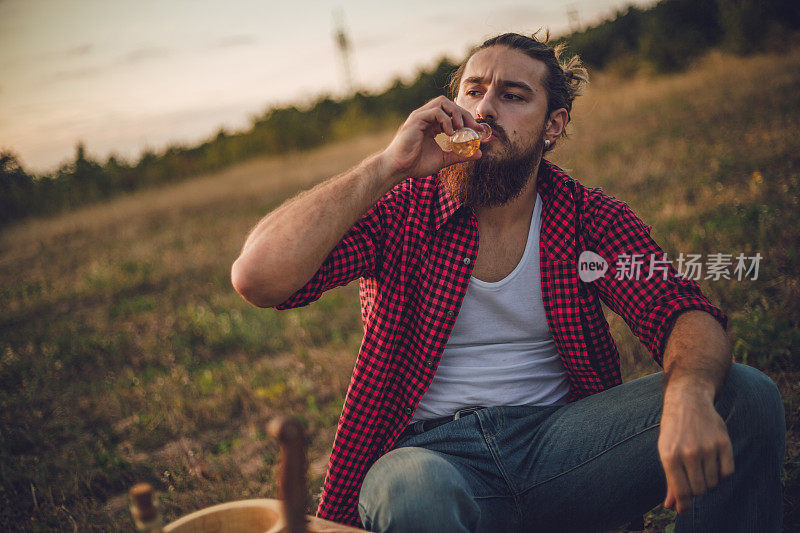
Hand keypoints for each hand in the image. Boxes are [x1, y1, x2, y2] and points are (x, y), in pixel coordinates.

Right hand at [378, 95, 486, 181]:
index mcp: (432, 124)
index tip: (478, 130)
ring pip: (442, 102)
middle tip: (473, 127)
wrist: (397, 169)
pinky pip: (435, 112)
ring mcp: (420, 116)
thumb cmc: (415, 164)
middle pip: (449, 103)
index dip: (467, 118)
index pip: (452, 112)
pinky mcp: (416, 120)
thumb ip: (460, 155)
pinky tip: (449, 133)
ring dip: (455, 113)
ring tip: (460, 128)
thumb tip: (479, 154)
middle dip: (464, 113)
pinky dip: (446, 120)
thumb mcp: (443, 159)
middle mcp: (426, 117)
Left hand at [658, 383, 733, 513]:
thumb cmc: (673, 431)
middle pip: (699, 490)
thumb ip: (670, 480)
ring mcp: (707, 447)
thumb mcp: (665, 452)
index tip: (684, 509)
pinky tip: (714, 464)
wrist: (687, 402)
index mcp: (670, 456)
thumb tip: (671, 506)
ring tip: (701, 468)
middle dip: (696, 490)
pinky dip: (722, 474)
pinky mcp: (723, 443)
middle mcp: (689, 452)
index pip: (681, 491)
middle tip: (692, 480)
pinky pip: (727, 472)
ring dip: (708, 481)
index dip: (684, 505)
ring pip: (713, 483)